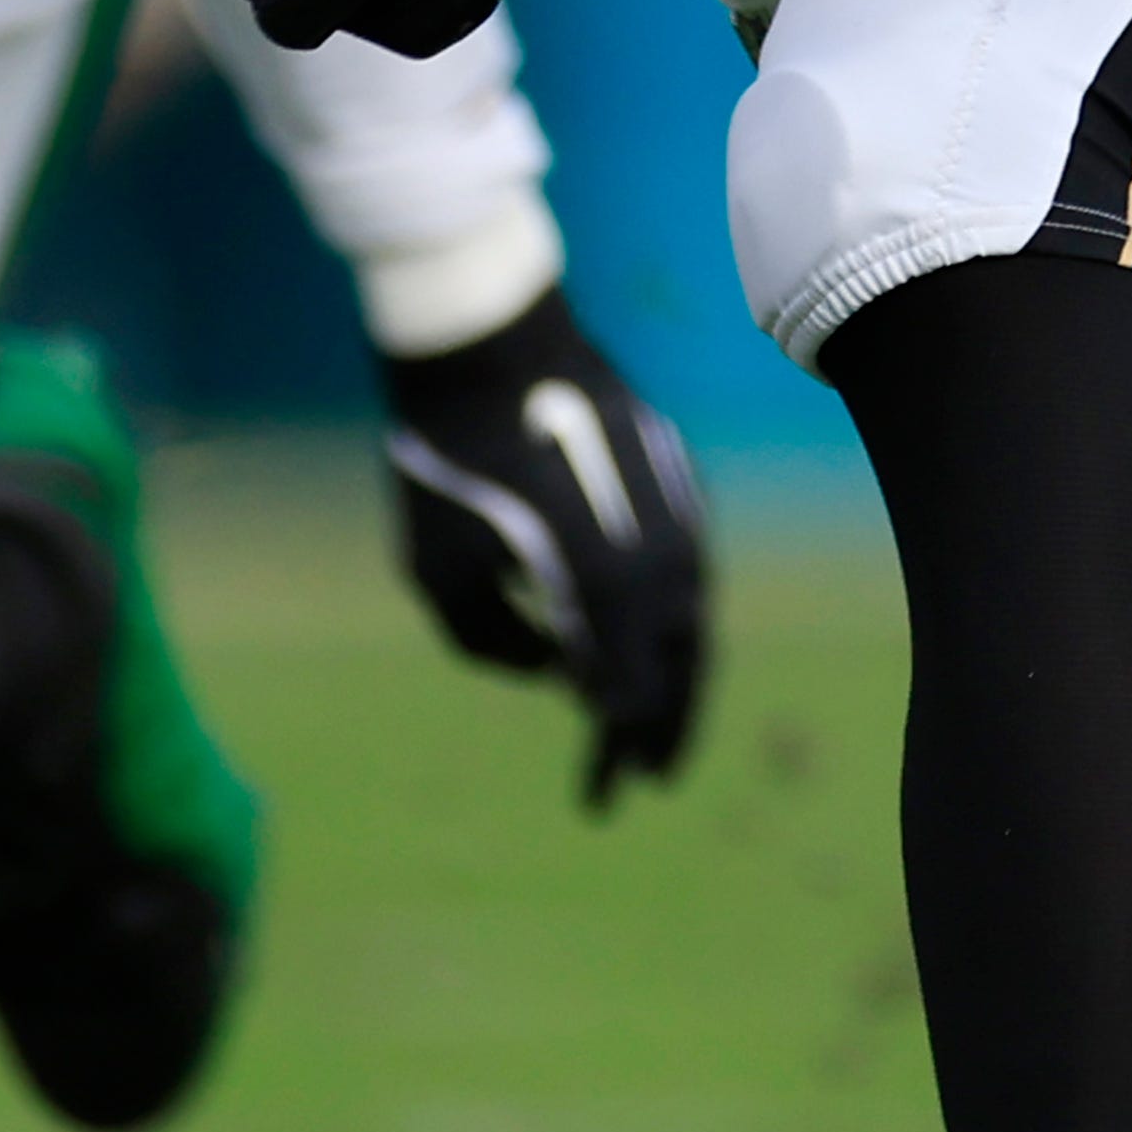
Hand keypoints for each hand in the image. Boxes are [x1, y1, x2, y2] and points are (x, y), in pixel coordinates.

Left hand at [381, 287, 707, 807]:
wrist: (484, 338)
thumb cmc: (447, 461)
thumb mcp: (440, 574)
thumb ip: (496, 645)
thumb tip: (558, 667)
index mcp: (605, 589)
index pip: (629, 696)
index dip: (619, 750)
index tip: (602, 793)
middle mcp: (659, 555)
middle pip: (680, 666)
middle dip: (664, 728)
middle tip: (647, 778)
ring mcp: (675, 508)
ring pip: (691, 616)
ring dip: (675, 674)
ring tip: (650, 722)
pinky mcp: (673, 474)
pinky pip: (686, 567)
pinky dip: (670, 616)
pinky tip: (642, 639)